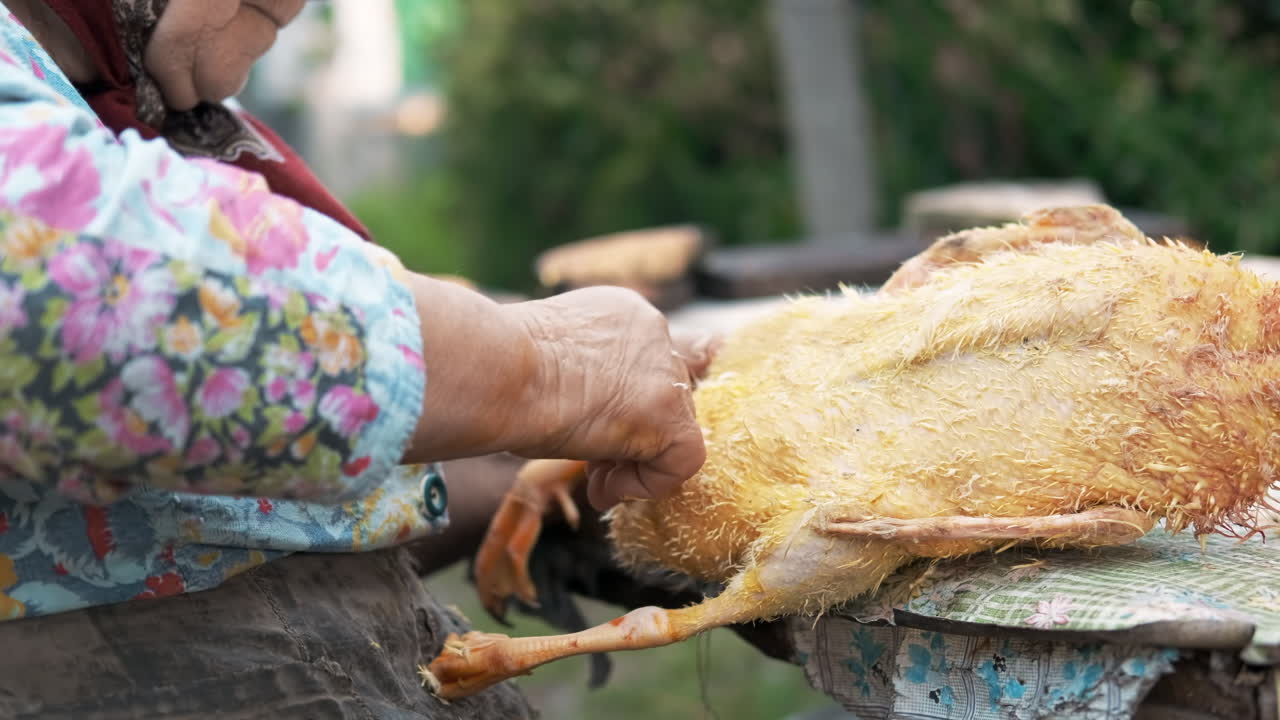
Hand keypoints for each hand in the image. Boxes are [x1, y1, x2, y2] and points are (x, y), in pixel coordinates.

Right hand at [401, 277, 716, 509]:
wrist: (495, 370)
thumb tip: (586, 415)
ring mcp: (664, 371)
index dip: (627, 402)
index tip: (593, 423)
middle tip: (589, 462)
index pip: (647, 362)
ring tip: (592, 480)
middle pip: (664, 396)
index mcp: (622, 313)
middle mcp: (652, 331)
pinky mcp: (668, 413)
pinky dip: (650, 483)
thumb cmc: (497, 367)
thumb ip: (584, 373)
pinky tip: (605, 486)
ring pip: (674, 429)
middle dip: (630, 436)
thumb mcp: (548, 357)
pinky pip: (684, 460)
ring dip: (633, 463)